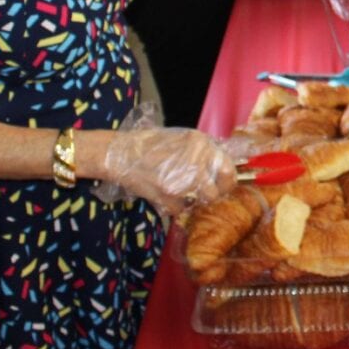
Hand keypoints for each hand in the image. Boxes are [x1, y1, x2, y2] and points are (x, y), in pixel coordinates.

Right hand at [99, 127, 236, 216]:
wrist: (121, 154)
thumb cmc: (151, 145)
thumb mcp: (183, 139)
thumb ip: (204, 151)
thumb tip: (223, 166)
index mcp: (201, 144)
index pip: (227, 170)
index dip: (227, 181)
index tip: (223, 185)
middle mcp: (195, 161)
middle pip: (216, 191)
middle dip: (211, 195)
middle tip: (202, 193)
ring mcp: (182, 180)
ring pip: (198, 202)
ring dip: (191, 200)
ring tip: (179, 191)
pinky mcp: (167, 196)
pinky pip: (180, 209)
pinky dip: (173, 206)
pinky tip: (164, 194)